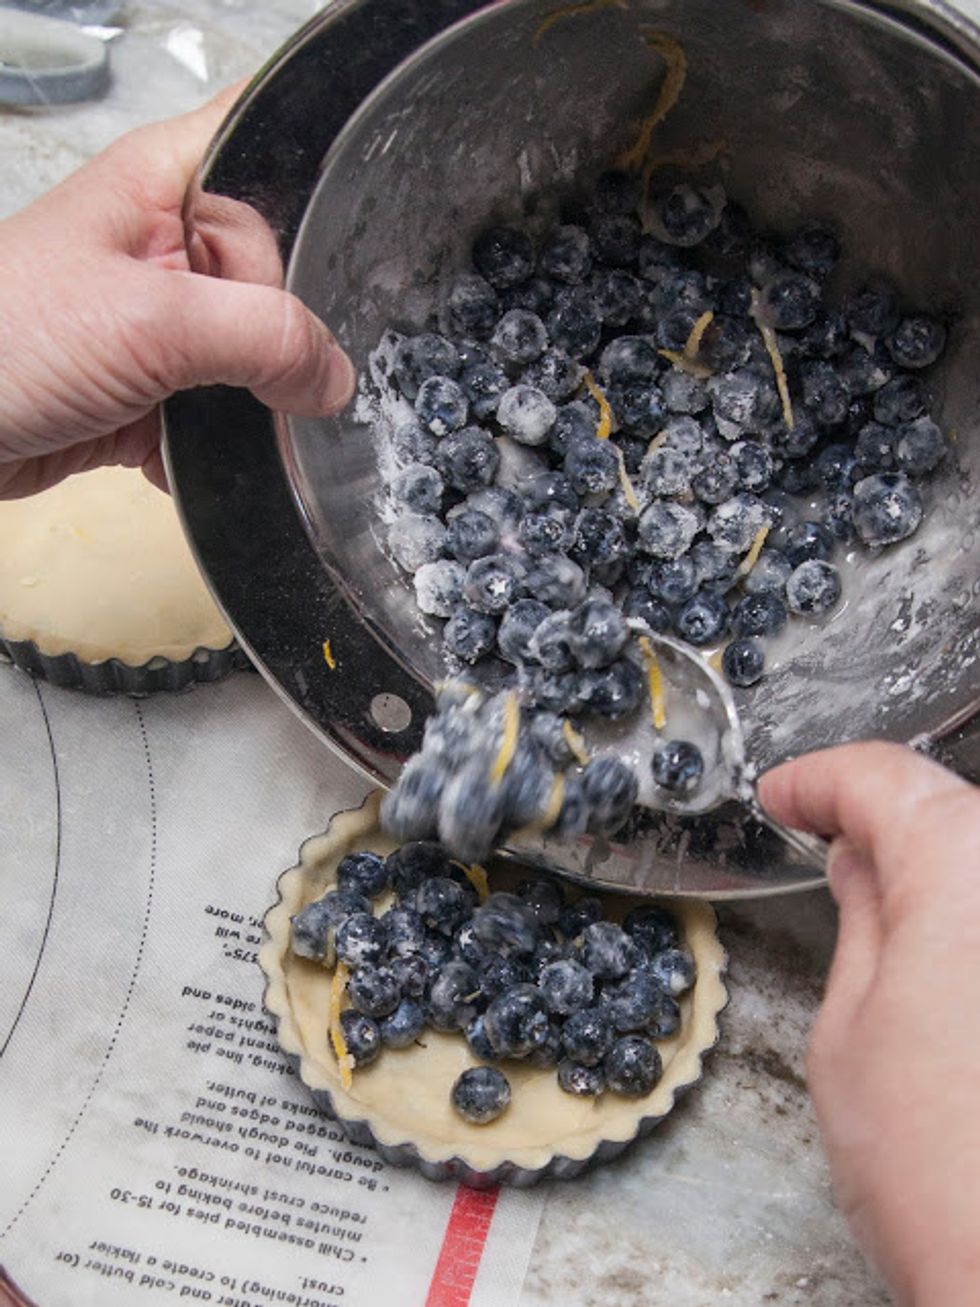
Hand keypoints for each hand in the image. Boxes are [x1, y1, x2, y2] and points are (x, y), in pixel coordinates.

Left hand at [0, 85, 353, 497]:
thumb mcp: (152, 322)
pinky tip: (196, 454)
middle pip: (280, 267)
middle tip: (262, 367)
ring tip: (235, 417)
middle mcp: (168, 242)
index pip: (269, 142)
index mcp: (164, 182)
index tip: (346, 256)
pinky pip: (221, 409)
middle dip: (287, 327)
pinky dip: (221, 441)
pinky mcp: (152, 386)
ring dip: (260, 394)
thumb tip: (335, 378)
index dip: (314, 187)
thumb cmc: (7, 342)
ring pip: (256, 347)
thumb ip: (264, 337)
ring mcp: (162, 317)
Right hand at [759, 743, 979, 1306]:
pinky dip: (975, 912)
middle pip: (954, 808)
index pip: (886, 781)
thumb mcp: (851, 1030)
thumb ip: (863, 920)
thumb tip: (859, 862)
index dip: (820, 780)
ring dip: (938, 860)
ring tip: (878, 889)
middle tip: (822, 836)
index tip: (784, 797)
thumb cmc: (943, 1178)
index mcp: (968, 871)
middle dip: (881, 813)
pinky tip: (949, 947)